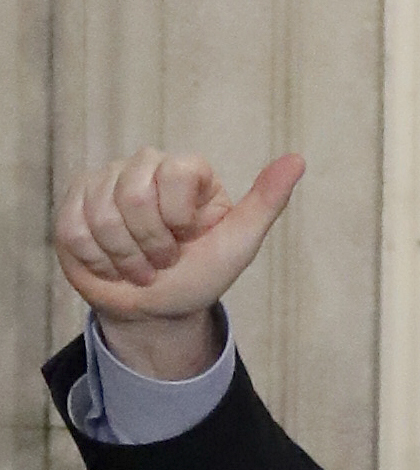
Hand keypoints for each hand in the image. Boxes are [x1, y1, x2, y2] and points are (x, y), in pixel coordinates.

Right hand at [54, 149, 304, 377]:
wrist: (157, 310)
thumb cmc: (202, 273)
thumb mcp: (240, 242)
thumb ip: (267, 201)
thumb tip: (298, 160)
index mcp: (187, 170)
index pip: (177, 172)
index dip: (179, 217)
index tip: (189, 238)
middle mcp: (144, 165)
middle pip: (133, 195)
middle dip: (151, 243)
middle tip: (164, 259)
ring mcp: (104, 181)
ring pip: (101, 214)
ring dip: (125, 256)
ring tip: (140, 265)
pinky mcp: (72, 203)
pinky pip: (74, 228)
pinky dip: (98, 259)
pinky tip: (112, 264)